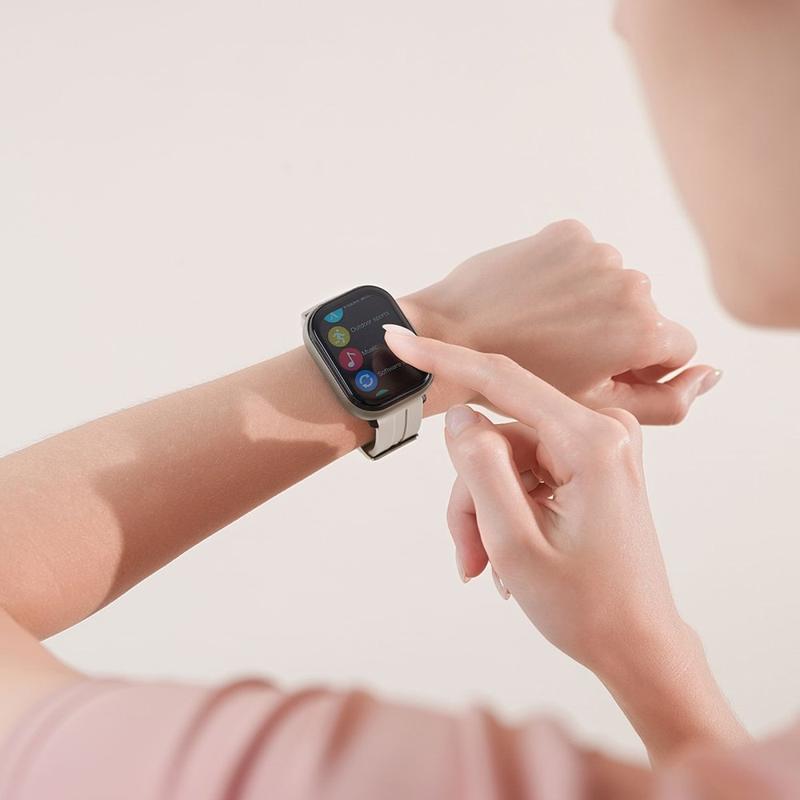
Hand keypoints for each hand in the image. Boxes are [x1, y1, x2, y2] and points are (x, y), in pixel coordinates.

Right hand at [383, 329, 746, 760]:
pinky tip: (507, 556)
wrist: (637, 643)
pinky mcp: (591, 459)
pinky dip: (504, 509)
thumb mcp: (515, 544)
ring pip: (504, 458)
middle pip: (497, 436)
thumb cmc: (586, 606)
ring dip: (484, 511)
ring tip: (487, 566)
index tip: (396, 337)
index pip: (501, 380)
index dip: (442, 359)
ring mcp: (598, 444)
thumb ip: (481, 469)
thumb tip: (459, 415)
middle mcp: (601, 430)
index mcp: (590, 442)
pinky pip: (524, 469)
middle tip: (468, 556)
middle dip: (470, 494)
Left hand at [401, 220, 720, 423]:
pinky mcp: (567, 233)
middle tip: (562, 352)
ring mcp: (597, 253)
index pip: (678, 347)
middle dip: (614, 331)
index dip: (641, 365)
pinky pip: (584, 256)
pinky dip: (566, 274)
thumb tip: (714, 372)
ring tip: (543, 325)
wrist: (451, 339)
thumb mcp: (594, 408)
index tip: (599, 370)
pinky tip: (535, 297)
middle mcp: (630, 285)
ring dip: (589, 301)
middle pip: (645, 312)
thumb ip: (665, 401)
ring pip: (613, 283)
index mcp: (643, 331)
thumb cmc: (519, 384)